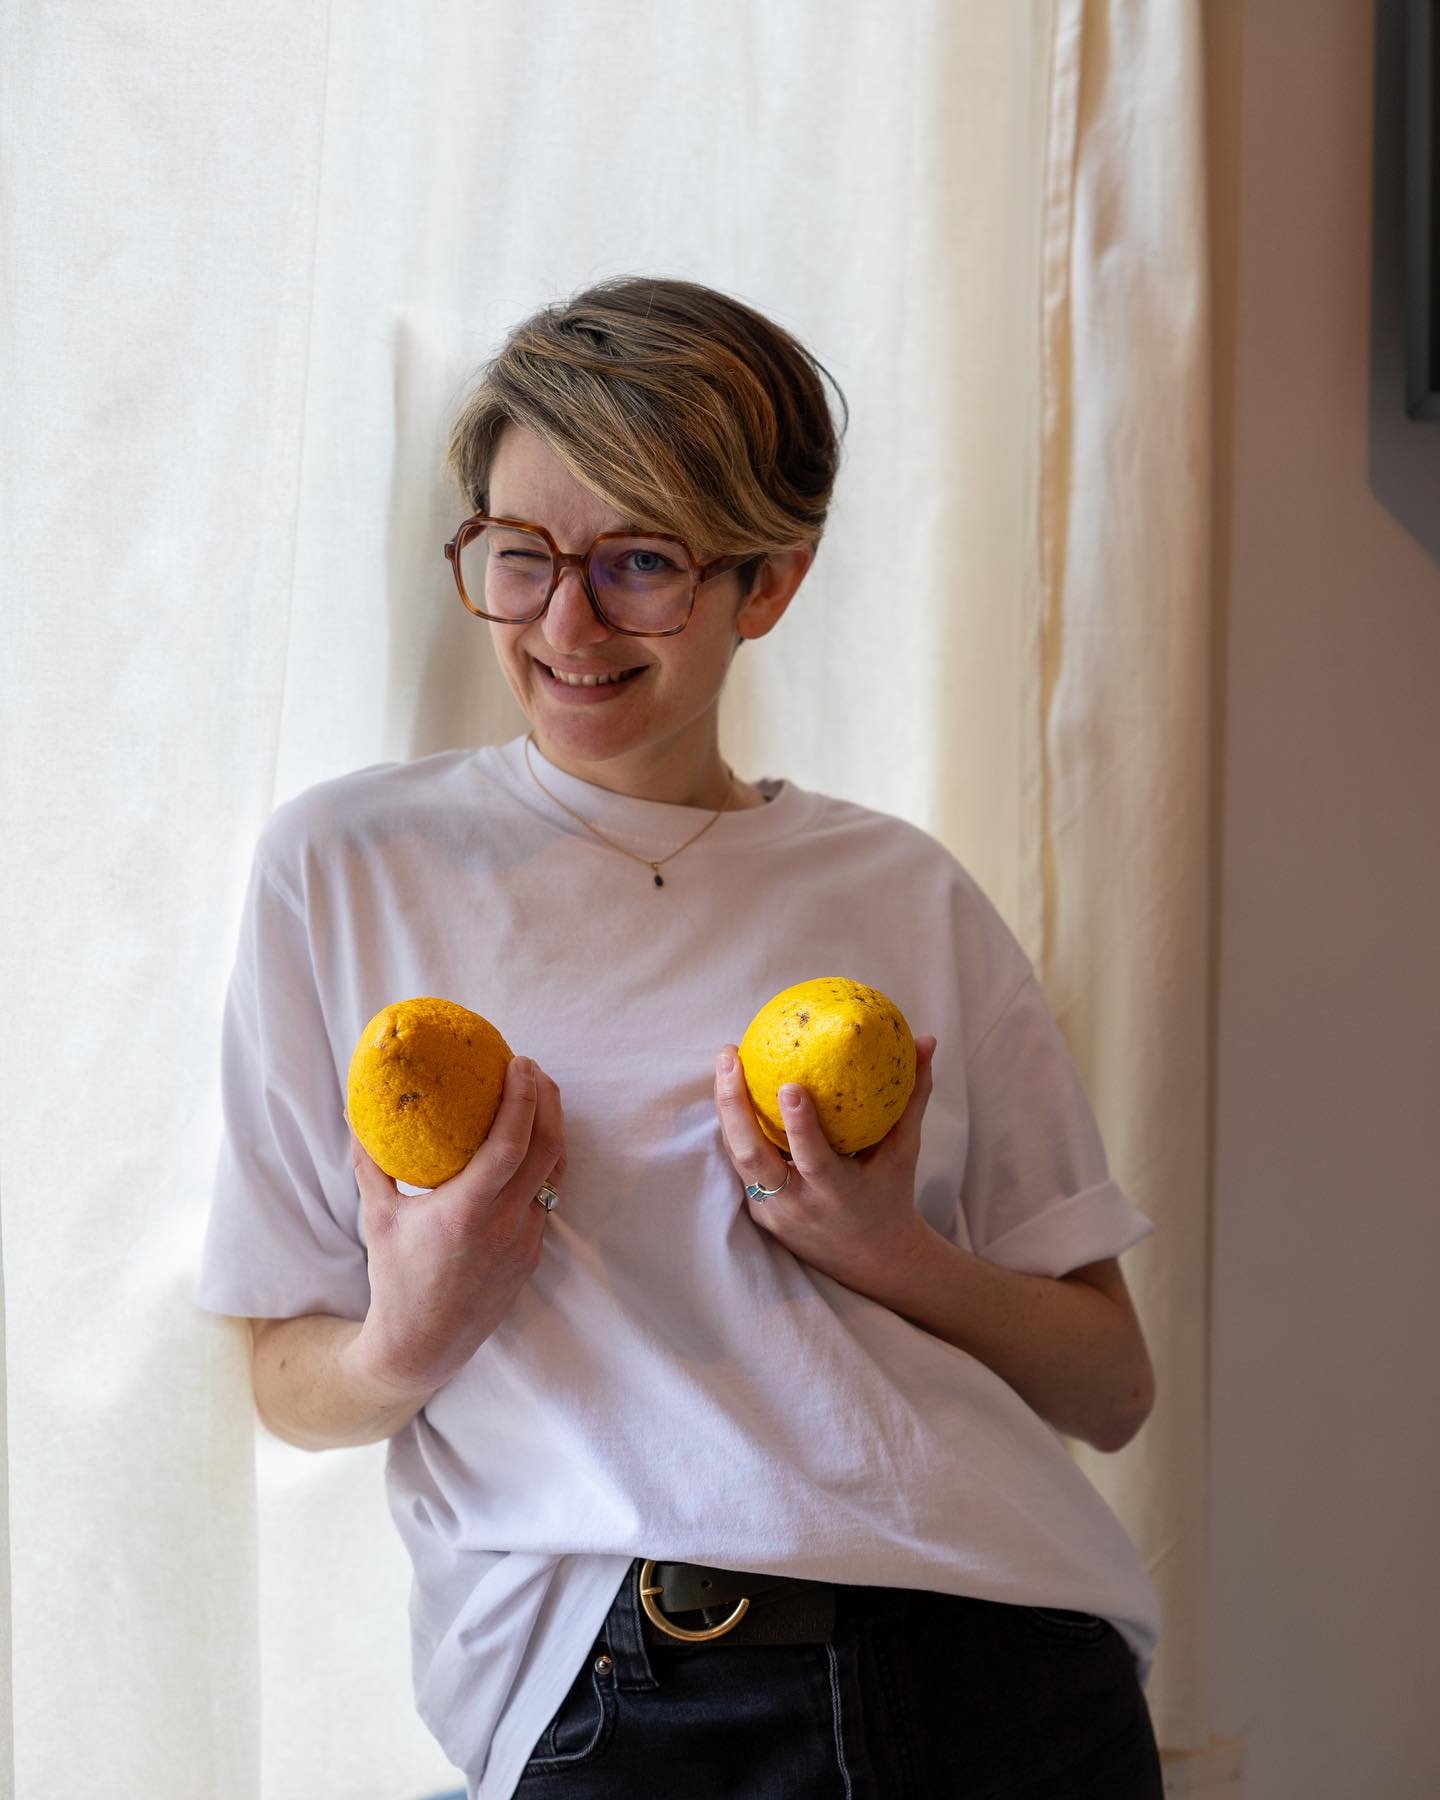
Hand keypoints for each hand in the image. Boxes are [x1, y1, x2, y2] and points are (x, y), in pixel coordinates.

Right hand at [347, 1055, 565, 1399]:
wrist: (424, 1344)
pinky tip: (530, 1145)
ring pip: (555, 1171)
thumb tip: (355, 1114)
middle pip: (547, 1148)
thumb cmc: (395, 1279)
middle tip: (532, 1069)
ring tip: (538, 1097)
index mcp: (467, 1212)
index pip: (510, 1144)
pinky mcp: (533, 1253)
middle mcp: (504, 1224)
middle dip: (547, 1100)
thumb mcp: (377, 1217)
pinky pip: (548, 1197)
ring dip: (552, 1129)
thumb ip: (370, 1164)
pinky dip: (544, 1163)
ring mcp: (525, 1240)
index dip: (523, 1099)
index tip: (520, 1064)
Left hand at [713, 1036, 938, 1296]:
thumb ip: (912, 1096)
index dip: (799, 1125)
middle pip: (753, 1157)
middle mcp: (799, 1205)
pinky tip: (730, 1091)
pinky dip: (733, 1130)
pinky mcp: (759, 1214)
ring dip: (726, 1112)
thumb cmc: (891, 1193)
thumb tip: (925, 1040)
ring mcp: (773, 1212)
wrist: (873, 1260)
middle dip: (734, 1106)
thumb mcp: (904, 1149)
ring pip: (736, 1159)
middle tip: (729, 1057)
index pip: (813, 1159)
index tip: (788, 1084)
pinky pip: (740, 1167)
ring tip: (726, 1063)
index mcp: (837, 1192)